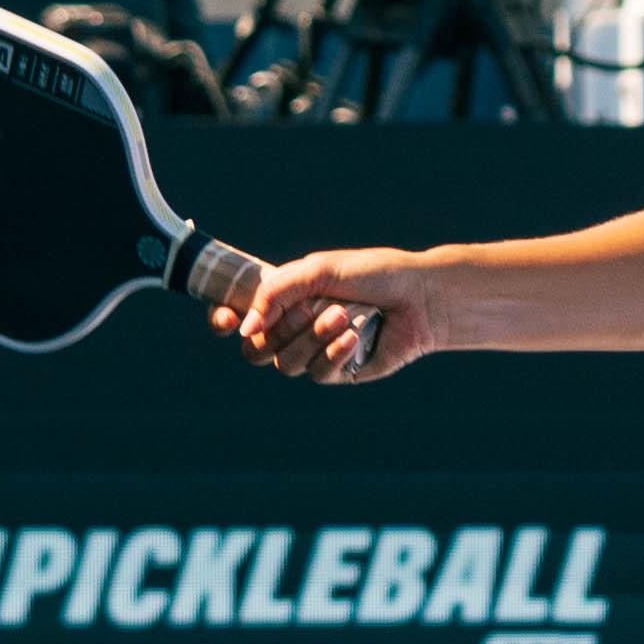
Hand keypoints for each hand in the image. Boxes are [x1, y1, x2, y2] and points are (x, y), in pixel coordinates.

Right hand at [229, 246, 438, 383]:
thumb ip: (275, 293)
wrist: (420, 296)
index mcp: (285, 299)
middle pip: (255, 349)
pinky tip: (354, 337)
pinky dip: (334, 353)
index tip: (226, 319)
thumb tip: (242, 329)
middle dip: (280, 330)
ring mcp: (315, 352)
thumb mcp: (318, 270)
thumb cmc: (373, 274)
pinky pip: (318, 373)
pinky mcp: (339, 371)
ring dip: (313, 338)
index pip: (238, 316)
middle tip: (309, 309)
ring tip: (344, 316)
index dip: (223, 321)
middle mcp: (295, 328)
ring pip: (286, 364)